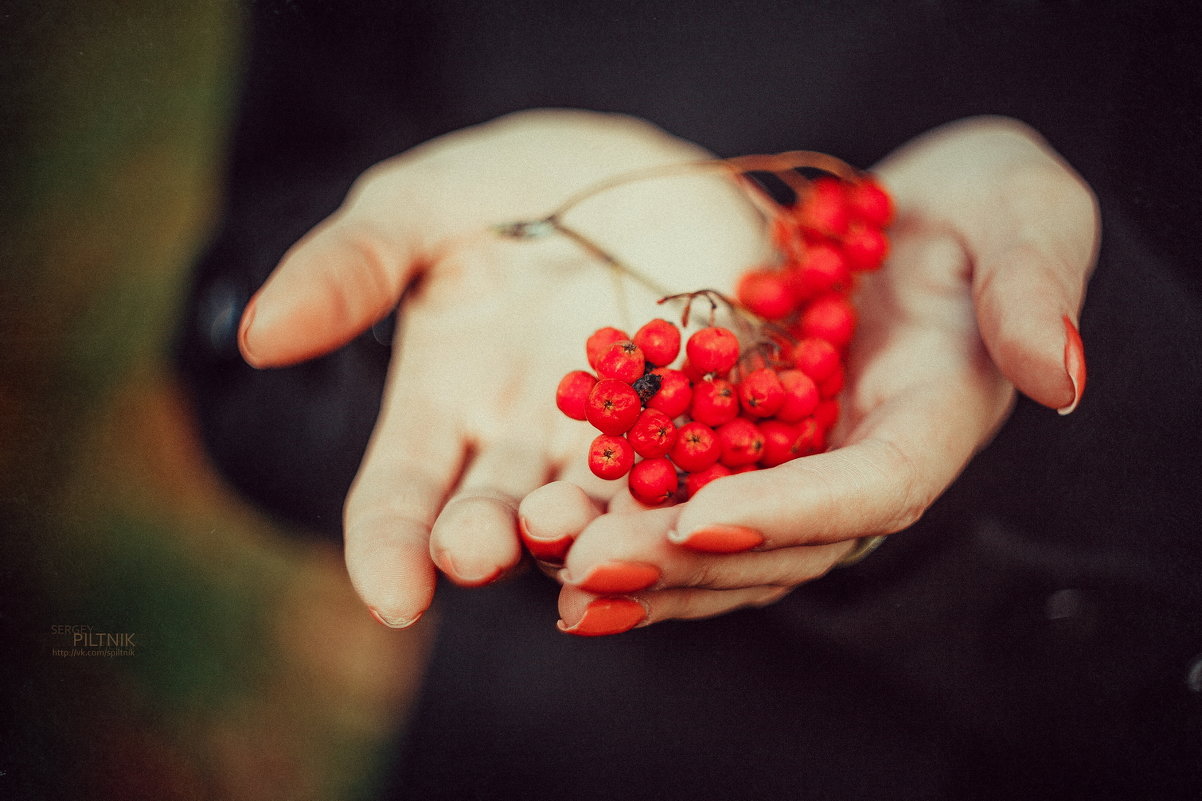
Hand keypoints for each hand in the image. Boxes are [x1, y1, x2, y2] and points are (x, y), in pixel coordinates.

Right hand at [237, 109, 769, 626]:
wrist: (634, 169)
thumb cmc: (507, 192)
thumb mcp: (421, 208)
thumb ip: (350, 267)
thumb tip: (260, 336)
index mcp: (442, 413)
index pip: (399, 500)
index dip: (387, 549)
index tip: (390, 593)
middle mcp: (525, 448)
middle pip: (497, 520)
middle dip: (487, 543)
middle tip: (482, 549)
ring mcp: (620, 443)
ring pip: (602, 514)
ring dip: (596, 537)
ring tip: (592, 542)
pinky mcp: (708, 419)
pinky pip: (706, 468)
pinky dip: (703, 492)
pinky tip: (705, 506)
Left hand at [539, 116, 1098, 635]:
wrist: (923, 213)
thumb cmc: (989, 209)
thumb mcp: (1028, 221)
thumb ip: (1034, 291)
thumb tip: (1057, 374)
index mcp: (929, 428)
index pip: (866, 491)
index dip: (788, 514)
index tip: (699, 523)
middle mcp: (855, 466)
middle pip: (774, 541)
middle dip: (680, 562)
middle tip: (584, 571)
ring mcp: (796, 463)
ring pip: (718, 538)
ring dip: (633, 559)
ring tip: (545, 562)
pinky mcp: (744, 442)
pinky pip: (683, 490)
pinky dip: (622, 511)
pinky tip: (549, 522)